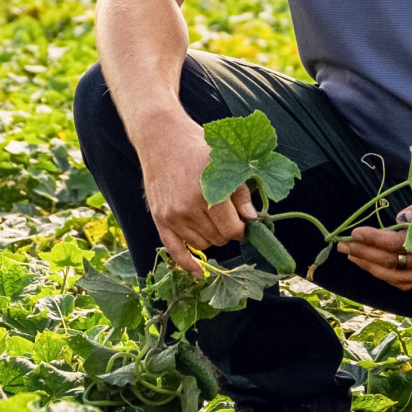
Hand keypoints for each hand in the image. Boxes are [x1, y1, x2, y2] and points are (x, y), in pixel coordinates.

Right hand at [135, 119, 255, 275]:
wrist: (161, 138)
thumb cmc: (196, 146)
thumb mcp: (226, 162)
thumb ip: (240, 193)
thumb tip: (252, 219)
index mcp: (208, 194)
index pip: (233, 229)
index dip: (242, 229)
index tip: (245, 223)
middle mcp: (188, 209)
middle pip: (218, 239)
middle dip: (227, 231)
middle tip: (228, 216)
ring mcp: (172, 216)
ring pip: (201, 245)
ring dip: (211, 238)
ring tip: (211, 220)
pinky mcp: (159, 219)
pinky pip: (174, 250)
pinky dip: (187, 263)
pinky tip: (199, 272)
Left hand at [335, 194, 411, 289]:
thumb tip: (396, 221)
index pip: (398, 244)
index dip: (373, 239)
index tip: (354, 232)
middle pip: (393, 264)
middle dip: (364, 255)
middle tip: (342, 245)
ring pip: (398, 278)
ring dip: (372, 268)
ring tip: (353, 256)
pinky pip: (409, 283)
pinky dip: (389, 278)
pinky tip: (374, 269)